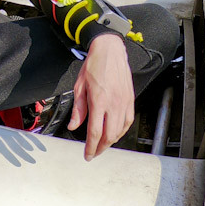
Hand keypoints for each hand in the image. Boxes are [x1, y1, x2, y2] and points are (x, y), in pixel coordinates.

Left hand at [66, 34, 134, 159]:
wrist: (110, 51)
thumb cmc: (93, 66)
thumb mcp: (79, 86)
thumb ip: (78, 109)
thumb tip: (74, 126)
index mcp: (99, 100)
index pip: (95, 132)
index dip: (91, 147)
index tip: (87, 155)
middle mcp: (113, 104)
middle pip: (109, 136)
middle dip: (101, 148)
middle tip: (94, 153)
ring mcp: (124, 102)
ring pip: (120, 131)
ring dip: (111, 142)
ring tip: (102, 145)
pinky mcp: (130, 99)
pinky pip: (128, 121)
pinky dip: (122, 131)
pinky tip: (115, 133)